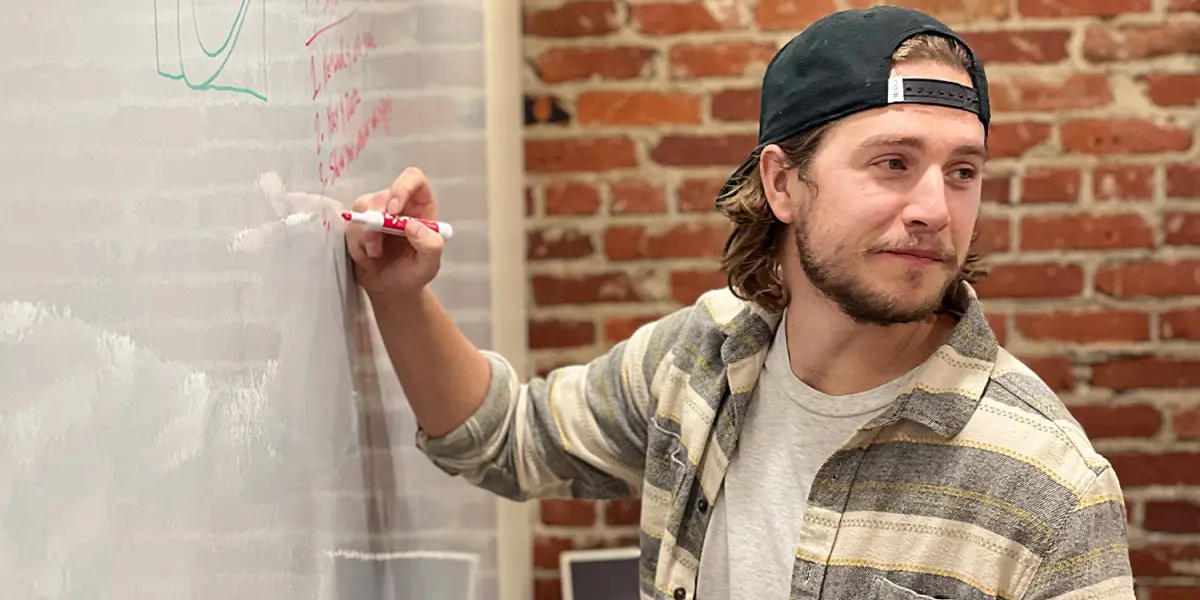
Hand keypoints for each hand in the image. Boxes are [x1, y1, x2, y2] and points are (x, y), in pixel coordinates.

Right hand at [345, 167, 443, 298]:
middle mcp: (399, 204)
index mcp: (420, 206)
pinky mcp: (359, 223)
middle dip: (377, 219)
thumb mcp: (429, 264)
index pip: (413, 179)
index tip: (393, 211)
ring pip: (363, 208)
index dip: (402, 188)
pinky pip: (351, 225)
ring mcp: (377, 211)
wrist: (391, 289)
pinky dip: (357, 244)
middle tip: (376, 246)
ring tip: (375, 255)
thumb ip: (429, 245)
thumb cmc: (413, 273)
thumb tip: (412, 225)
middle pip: (383, 195)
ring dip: (366, 235)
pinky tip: (367, 257)